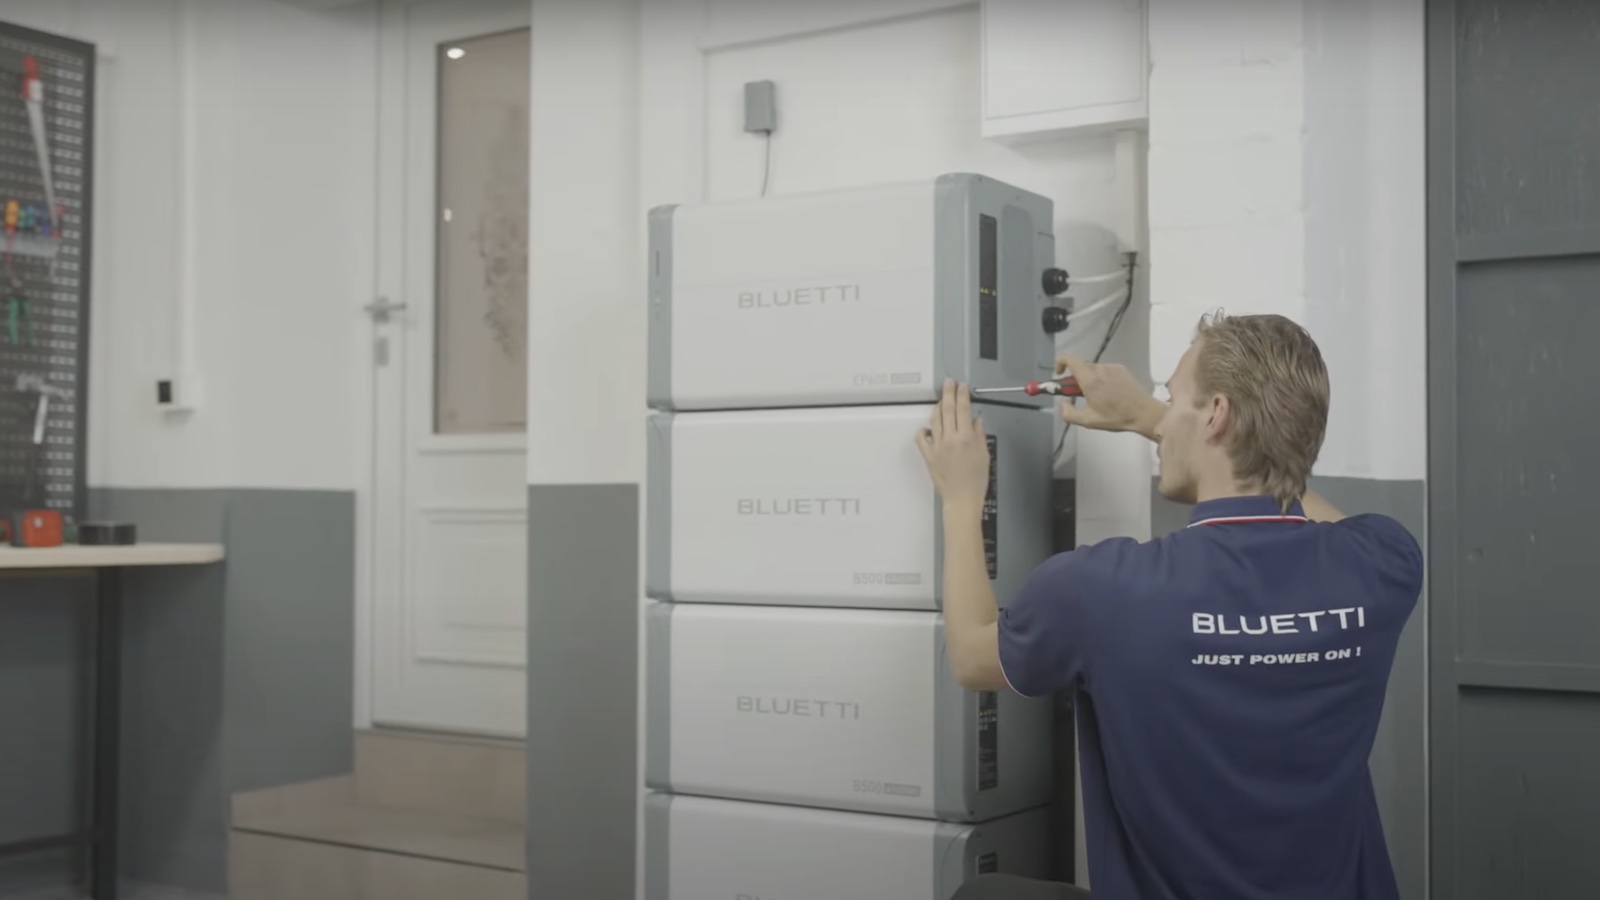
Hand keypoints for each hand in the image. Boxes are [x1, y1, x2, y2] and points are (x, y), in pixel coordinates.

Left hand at [915, 379, 991, 511]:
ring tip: (941, 401)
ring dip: (937, 407)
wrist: (962, 500)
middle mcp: (950, 439)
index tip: (962, 386)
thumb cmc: (976, 482)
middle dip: (949, 393)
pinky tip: (928, 427)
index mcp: (967, 438)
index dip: (962, 395)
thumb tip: (976, 421)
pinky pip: (921, 438)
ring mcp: (937, 447)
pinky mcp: (929, 456)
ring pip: (935, 419)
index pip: (963, 409)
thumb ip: (979, 435)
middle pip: (947, 409)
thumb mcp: (984, 455)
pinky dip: (923, 429)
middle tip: (949, 383)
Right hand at [1055, 352, 1164, 436]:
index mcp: (1090, 380)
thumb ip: (1069, 414)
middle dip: (1076, 379)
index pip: (1069, 359)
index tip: (1059, 374)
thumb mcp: (1088, 421)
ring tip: (1099, 398)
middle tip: (1080, 395)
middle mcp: (1100, 369)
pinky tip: (1110, 393)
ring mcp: (1112, 367)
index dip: (1060, 363)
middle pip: (1080, 366)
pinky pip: (1105, 370)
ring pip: (1093, 369)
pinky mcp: (1122, 369)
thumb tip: (1062, 405)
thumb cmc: (1117, 417)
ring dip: (1090, 380)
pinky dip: (1102, 379)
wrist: (1144, 413)